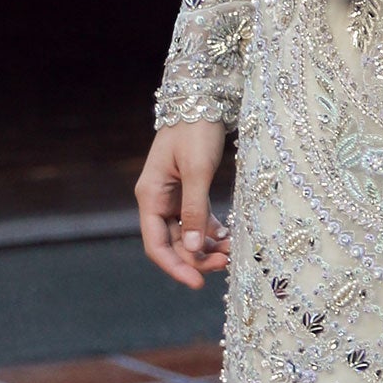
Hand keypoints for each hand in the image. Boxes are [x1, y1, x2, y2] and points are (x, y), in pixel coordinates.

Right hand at [136, 122, 230, 289]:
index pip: (156, 244)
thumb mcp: (198, 170)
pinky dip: (212, 233)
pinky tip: (229, 238)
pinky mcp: (189, 192)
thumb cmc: (196, 130)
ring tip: (231, 253)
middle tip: (226, 265)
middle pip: (173, 243)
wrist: (202, 100)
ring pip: (187, 235)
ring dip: (207, 248)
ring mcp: (173, 197)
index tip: (197, 283)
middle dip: (197, 258)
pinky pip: (198, 222)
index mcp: (151, 195)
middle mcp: (158, 200)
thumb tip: (194, 246)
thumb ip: (195, 209)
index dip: (175, 266)